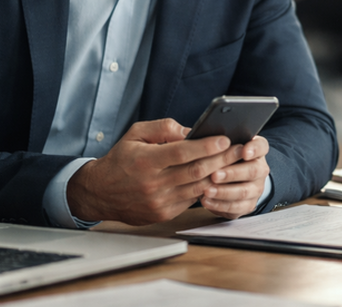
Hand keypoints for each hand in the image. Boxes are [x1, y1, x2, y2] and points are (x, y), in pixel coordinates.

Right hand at [66, 118, 241, 224]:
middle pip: (195, 171)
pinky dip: (206, 188)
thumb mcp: (136, 134)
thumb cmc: (121, 159)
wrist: (100, 193)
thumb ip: (163, 128)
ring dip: (220, 175)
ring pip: (197, 188)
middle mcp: (153, 183)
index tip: (226, 139)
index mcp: (146, 161)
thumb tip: (191, 131)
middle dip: (222, 160)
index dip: (206, 146)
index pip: (182, 153)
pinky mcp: (163, 214)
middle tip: (241, 150)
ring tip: (236, 163)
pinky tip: (219, 178)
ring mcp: (159, 202)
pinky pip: (191, 200)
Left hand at [201, 135, 270, 218]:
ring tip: (207, 190)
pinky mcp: (248, 205)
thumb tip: (198, 137)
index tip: (244, 152)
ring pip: (244, 192)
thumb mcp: (225, 147)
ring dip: (224, 192)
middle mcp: (260, 170)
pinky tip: (206, 201)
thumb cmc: (226, 159)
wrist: (237, 180)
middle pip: (253, 171)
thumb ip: (219, 142)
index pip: (261, 146)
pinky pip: (236, 208)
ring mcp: (256, 188)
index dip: (254, 149)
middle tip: (215, 174)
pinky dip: (220, 205)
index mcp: (257, 151)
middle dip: (232, 173)